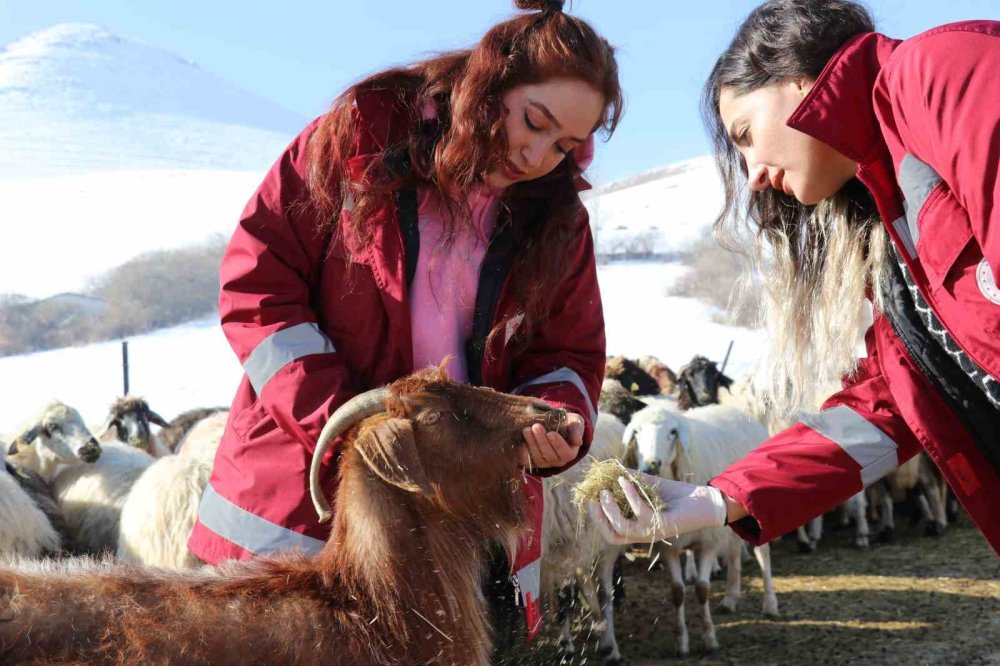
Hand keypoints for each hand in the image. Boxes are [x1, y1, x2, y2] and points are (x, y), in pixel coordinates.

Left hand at [521, 412, 583, 468]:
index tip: (551, 433)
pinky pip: (527, 461)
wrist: (554, 424)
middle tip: (536, 427)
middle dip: (542, 441)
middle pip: (549, 455)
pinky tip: (521, 443)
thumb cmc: (567, 423)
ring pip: (538, 458)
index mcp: (569, 453)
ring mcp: (544, 463)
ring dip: (531, 444)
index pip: (565, 453)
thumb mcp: (575, 422)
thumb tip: (577, 441)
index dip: (558, 444)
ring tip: (527, 430)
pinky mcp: (532, 461)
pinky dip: (523, 453)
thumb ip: (576, 430)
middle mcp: (557, 461)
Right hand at [588, 474, 727, 544]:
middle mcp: (644, 534)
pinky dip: (629, 495)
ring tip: (605, 490)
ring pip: (623, 528)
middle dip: (599, 518)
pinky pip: (640, 512)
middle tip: (594, 497)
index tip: (590, 498)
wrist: (705, 500)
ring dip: (610, 510)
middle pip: (612, 536)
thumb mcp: (648, 486)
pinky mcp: (664, 525)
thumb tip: (609, 469)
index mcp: (638, 528)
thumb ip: (630, 481)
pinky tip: (625, 479)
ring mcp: (654, 532)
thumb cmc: (677, 495)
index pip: (611, 531)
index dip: (598, 518)